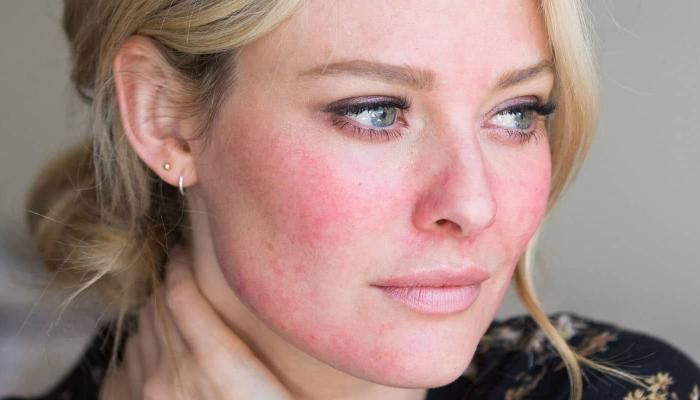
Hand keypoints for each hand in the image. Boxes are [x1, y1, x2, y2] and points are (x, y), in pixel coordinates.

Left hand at [102, 248, 293, 399]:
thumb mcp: (268, 380)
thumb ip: (243, 341)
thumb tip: (229, 298)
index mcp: (217, 361)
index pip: (181, 292)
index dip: (182, 263)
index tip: (188, 249)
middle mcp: (177, 372)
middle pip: (157, 304)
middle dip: (169, 281)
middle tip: (185, 270)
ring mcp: (154, 390)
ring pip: (141, 327)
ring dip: (154, 309)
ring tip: (175, 303)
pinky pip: (129, 357)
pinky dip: (141, 340)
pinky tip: (158, 341)